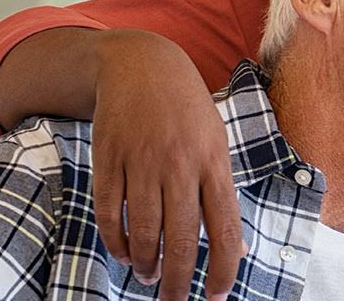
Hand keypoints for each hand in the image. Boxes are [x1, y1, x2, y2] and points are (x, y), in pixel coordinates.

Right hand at [88, 30, 244, 300]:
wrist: (141, 65)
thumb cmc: (187, 112)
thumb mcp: (216, 143)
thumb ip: (221, 192)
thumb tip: (234, 245)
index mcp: (215, 163)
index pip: (225, 228)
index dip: (222, 267)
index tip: (216, 295)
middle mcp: (181, 166)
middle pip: (182, 238)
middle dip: (179, 280)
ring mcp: (142, 163)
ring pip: (143, 231)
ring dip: (146, 264)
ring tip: (149, 278)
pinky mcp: (109, 160)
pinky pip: (110, 213)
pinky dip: (116, 241)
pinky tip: (124, 254)